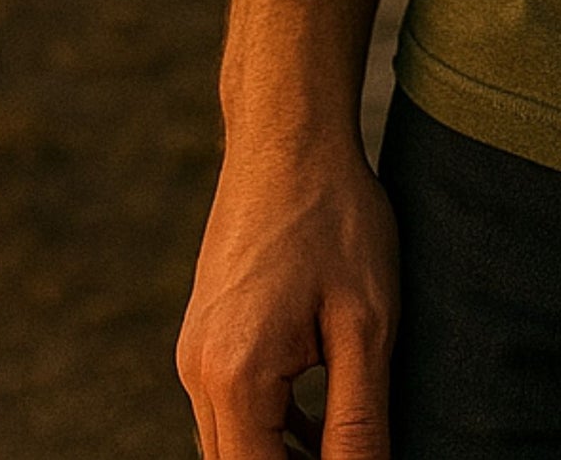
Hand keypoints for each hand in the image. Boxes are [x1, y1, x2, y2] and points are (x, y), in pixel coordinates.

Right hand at [178, 135, 398, 459]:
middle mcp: (198, 374)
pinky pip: (233, 407)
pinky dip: (272, 428)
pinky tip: (321, 421)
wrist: (288, 133)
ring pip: (234, 443)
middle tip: (357, 455)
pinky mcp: (207, 335)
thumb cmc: (334, 215)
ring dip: (284, 459)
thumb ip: (359, 420)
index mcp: (234, 379)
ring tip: (345, 449)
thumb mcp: (365, 323)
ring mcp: (195, 354)